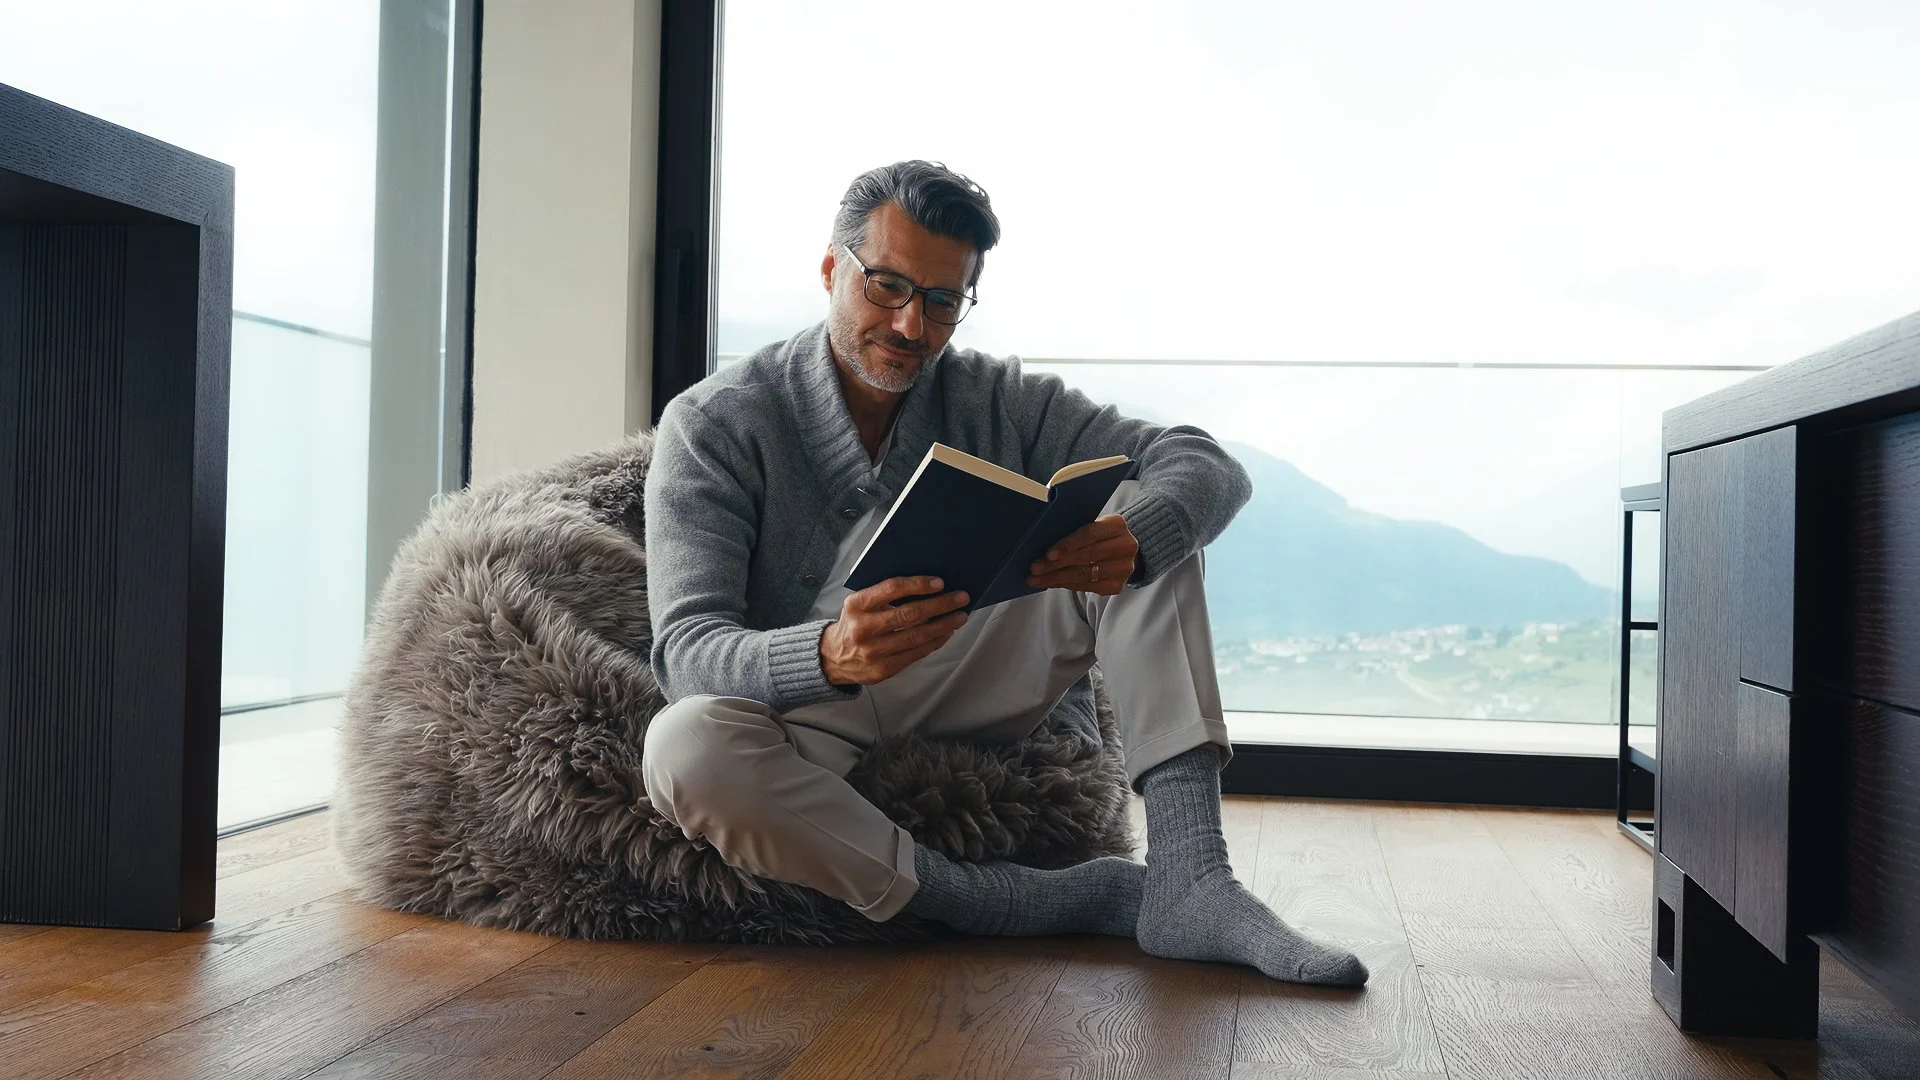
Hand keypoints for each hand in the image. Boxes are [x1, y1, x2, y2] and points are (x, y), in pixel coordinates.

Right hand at [820, 576, 969, 685]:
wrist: (832, 658)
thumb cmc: (854, 624)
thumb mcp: (859, 604)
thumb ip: (884, 595)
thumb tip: (926, 587)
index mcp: (856, 605)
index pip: (892, 589)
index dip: (918, 584)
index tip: (940, 583)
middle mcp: (863, 628)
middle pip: (909, 614)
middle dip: (940, 605)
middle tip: (961, 598)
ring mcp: (873, 651)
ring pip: (916, 636)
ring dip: (943, 625)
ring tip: (959, 616)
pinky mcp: (883, 669)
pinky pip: (915, 654)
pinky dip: (934, 642)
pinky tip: (945, 633)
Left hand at [1027, 514, 1137, 594]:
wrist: (1124, 550)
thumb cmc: (1100, 535)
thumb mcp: (1093, 524)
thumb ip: (1075, 530)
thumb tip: (1043, 543)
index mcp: (1116, 525)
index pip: (1089, 534)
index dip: (1067, 545)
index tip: (1048, 554)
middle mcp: (1125, 546)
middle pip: (1085, 557)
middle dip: (1056, 564)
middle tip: (1035, 568)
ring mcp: (1124, 569)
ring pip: (1084, 575)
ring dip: (1056, 578)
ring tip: (1036, 579)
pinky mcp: (1117, 586)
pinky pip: (1087, 587)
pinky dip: (1067, 585)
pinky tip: (1052, 582)